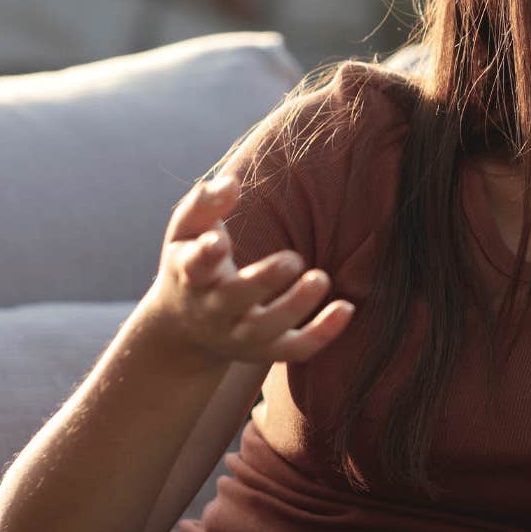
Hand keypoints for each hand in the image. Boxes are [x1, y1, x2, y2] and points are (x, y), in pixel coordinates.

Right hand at [136, 174, 354, 368]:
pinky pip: (295, 349)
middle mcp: (214, 308)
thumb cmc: (192, 262)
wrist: (184, 330)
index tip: (218, 241)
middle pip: (235, 299)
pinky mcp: (265, 350)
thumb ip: (204, 204)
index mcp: (191, 274)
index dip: (205, 255)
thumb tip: (230, 182)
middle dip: (263, 280)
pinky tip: (347, 308)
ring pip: (267, 328)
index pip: (194, 266)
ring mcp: (240, 333)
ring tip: (321, 278)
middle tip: (293, 259)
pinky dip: (322, 334)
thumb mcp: (186, 232)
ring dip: (297, 306)